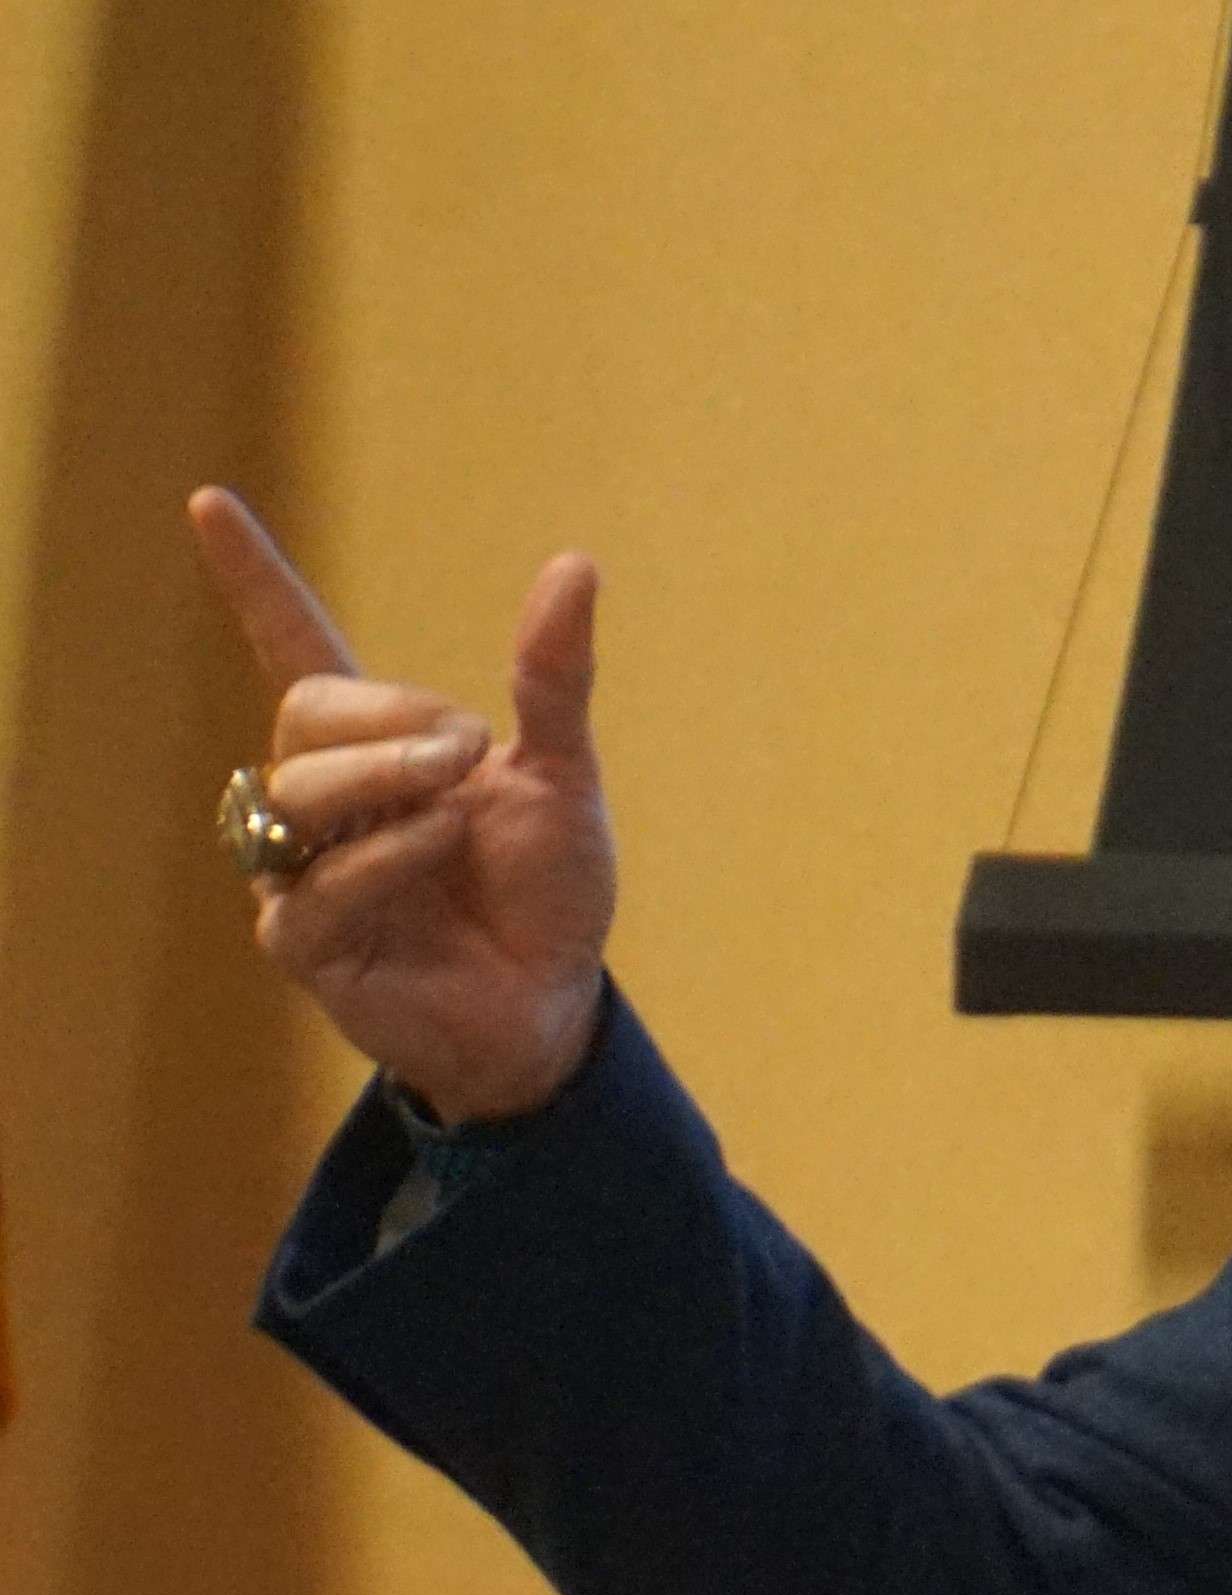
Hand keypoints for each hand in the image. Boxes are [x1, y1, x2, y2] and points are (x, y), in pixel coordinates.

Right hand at [187, 486, 616, 1122]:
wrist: (555, 1009)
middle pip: (305, 715)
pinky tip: (438, 848)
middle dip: (389, 721)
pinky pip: (314, 884)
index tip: (212, 504)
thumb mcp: (564, 782)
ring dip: (384, 780)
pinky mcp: (305, 943)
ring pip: (295, 793)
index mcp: (377, 750)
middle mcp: (326, 803)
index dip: (255, 581)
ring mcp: (303, 871)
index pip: (294, 647)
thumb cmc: (548, 898)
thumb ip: (553, 683)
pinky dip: (383, 858)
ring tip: (456, 800)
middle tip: (471, 747)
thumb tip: (576, 565)